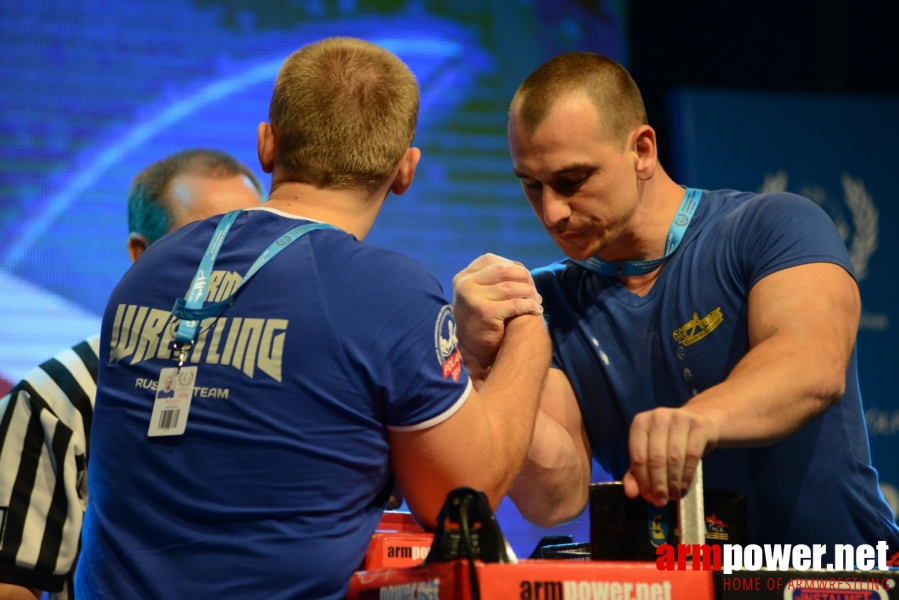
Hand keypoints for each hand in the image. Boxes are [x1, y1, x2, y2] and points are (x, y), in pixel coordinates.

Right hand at [452, 253, 542, 382]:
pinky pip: (515, 304)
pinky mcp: (484, 312)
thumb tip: (522, 269)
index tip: (524, 277)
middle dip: (523, 277)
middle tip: (534, 288)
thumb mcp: (481, 293)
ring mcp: (473, 297)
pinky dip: (530, 305)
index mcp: (464, 277)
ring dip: (529, 292)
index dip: (511, 266)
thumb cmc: (482, 319)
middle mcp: (465, 284)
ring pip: (511, 287)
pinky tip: (536, 309)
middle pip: (502, 270)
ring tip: (537, 300)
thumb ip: (494, 279)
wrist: (474, 350)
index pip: (491, 260)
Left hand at [622, 407, 718, 505]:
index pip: (638, 454)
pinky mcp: (698, 425)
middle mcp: (658, 416)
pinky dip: (687, 475)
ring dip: (673, 481)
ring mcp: (679, 418)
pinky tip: (684, 487)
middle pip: (656, 457)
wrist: (699, 426)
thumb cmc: (669, 442)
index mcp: (640, 423)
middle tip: (661, 501)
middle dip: (658, 483)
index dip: (642, 479)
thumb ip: (636, 474)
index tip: (647, 497)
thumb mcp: (649, 455)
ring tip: (673, 496)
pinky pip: (692, 454)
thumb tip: (631, 493)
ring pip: (674, 457)